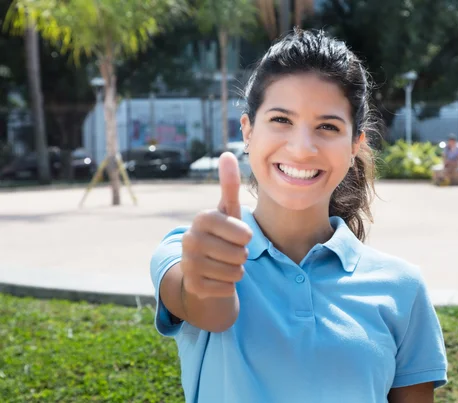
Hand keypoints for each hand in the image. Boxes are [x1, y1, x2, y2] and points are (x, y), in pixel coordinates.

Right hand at [181, 152, 252, 298]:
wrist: (203, 270)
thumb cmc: (222, 236)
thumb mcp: (228, 212)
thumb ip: (229, 185)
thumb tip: (227, 153)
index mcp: (202, 219)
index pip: (244, 233)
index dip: (245, 237)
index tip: (236, 235)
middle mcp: (190, 239)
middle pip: (241, 254)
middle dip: (241, 255)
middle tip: (228, 252)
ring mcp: (189, 264)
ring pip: (236, 272)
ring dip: (236, 270)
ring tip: (223, 263)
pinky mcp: (193, 286)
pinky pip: (228, 288)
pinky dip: (228, 285)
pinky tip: (216, 278)